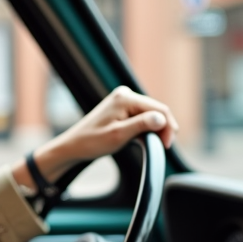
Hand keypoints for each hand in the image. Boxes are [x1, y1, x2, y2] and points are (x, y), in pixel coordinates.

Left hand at [13, 86, 177, 187]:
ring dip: (156, 129)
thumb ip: (142, 125)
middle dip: (164, 128)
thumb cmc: (92, 142)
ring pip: (151, 114)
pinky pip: (142, 117)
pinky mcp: (122, 108)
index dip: (168, 127)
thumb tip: (162, 118)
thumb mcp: (119, 135)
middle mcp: (126, 94)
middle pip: (157, 110)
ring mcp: (124, 100)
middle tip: (164, 147)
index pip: (159, 109)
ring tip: (155, 145)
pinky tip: (146, 139)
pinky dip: (147, 128)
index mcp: (126, 98)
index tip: (167, 145)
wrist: (74, 146)